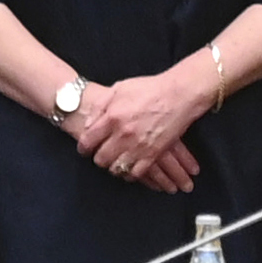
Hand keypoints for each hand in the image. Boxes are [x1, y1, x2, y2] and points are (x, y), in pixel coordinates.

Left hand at [63, 84, 199, 194]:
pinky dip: (130, 174)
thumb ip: (99, 107)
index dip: (83, 148)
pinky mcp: (153, 154)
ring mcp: (138, 146)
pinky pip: (136, 173)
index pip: (88, 141)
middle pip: (101, 159)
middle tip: (100, 154)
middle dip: (98, 158)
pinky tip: (128, 167)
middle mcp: (123, 135)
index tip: (84, 149)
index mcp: (112, 117)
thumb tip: (88, 125)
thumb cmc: (148, 88)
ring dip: (113, 167)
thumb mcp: (118, 89)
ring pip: (116, 169)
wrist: (178, 94)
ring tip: (114, 161)